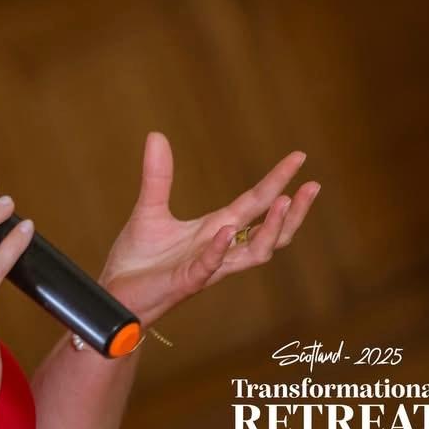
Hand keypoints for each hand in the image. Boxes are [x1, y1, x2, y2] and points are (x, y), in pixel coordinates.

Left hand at [99, 133, 319, 325]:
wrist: (115, 294)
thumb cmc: (138, 259)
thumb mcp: (149, 209)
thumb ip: (158, 175)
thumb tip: (157, 134)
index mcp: (214, 229)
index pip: (255, 203)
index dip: (277, 181)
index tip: (299, 157)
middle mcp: (219, 249)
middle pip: (268, 231)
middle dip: (293, 210)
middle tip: (313, 185)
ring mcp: (207, 267)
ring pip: (253, 253)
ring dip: (270, 230)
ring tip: (284, 203)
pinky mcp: (186, 282)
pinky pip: (209, 267)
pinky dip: (219, 249)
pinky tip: (225, 230)